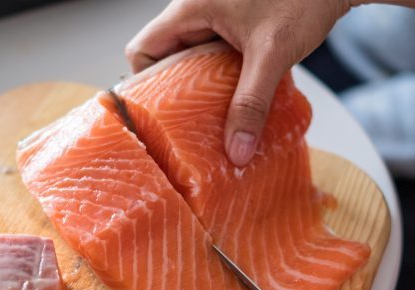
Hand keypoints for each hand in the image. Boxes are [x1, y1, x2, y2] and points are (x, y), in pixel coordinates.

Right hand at [125, 0, 351, 165]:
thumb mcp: (272, 55)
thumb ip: (252, 104)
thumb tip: (236, 150)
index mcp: (191, 7)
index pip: (142, 49)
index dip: (146, 82)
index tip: (163, 112)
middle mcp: (196, 11)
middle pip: (165, 58)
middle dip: (177, 93)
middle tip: (191, 123)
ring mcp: (215, 18)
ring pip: (191, 61)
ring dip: (201, 89)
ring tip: (214, 117)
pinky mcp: (234, 27)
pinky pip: (214, 59)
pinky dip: (221, 80)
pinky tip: (237, 100)